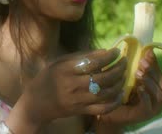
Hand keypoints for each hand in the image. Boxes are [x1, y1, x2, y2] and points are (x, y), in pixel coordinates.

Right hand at [6, 48, 125, 132]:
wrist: (36, 103)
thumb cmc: (48, 78)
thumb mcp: (59, 62)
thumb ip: (80, 56)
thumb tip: (104, 52)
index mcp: (66, 70)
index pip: (93, 62)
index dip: (109, 56)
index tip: (117, 51)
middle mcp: (73, 85)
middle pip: (103, 77)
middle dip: (118, 68)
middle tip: (124, 62)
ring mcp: (78, 100)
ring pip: (106, 93)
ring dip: (119, 83)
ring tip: (124, 75)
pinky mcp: (81, 111)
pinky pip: (103, 108)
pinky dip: (115, 102)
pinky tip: (120, 94)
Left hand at [94, 49, 161, 129]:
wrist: (109, 111)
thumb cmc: (119, 91)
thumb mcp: (127, 76)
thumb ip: (135, 66)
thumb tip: (140, 48)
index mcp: (156, 86)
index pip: (161, 73)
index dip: (155, 63)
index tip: (148, 52)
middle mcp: (158, 97)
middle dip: (153, 72)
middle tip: (141, 62)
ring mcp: (154, 107)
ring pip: (160, 95)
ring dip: (150, 82)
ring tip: (138, 74)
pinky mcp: (145, 115)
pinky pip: (149, 106)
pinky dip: (145, 96)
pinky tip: (138, 88)